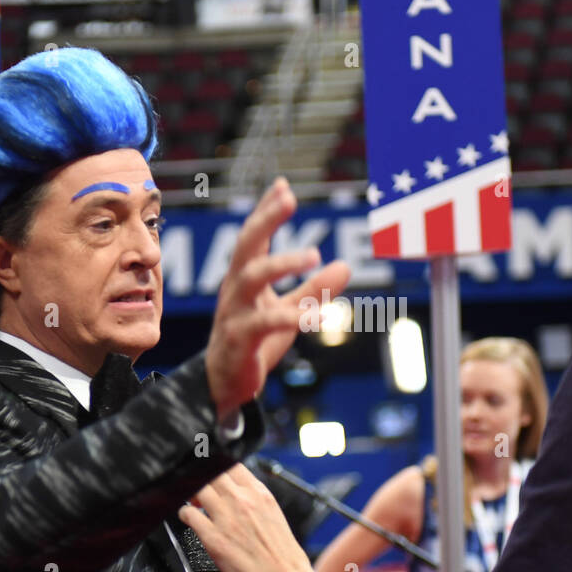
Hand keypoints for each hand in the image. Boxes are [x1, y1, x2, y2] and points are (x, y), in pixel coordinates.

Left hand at [179, 464, 313, 571]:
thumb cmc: (285, 559)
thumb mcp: (275, 517)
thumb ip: (256, 502)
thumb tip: (243, 496)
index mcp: (261, 494)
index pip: (231, 463)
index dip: (216, 464)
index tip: (209, 469)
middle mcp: (243, 500)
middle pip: (210, 471)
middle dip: (200, 476)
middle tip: (197, 486)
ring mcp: (226, 518)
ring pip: (196, 488)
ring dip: (190, 493)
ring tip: (192, 502)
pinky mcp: (213, 538)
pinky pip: (188, 514)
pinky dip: (184, 514)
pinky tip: (188, 519)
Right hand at [205, 177, 349, 418]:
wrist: (225, 385)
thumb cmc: (254, 342)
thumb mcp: (289, 312)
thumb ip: (314, 289)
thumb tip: (346, 265)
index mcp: (244, 278)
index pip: (253, 237)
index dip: (266, 211)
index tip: (283, 185)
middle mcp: (235, 289)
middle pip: (246, 245)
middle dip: (265, 219)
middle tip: (289, 198)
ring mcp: (233, 313)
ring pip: (250, 278)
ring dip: (282, 263)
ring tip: (315, 254)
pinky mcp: (238, 339)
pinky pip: (264, 323)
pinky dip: (292, 316)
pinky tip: (320, 314)